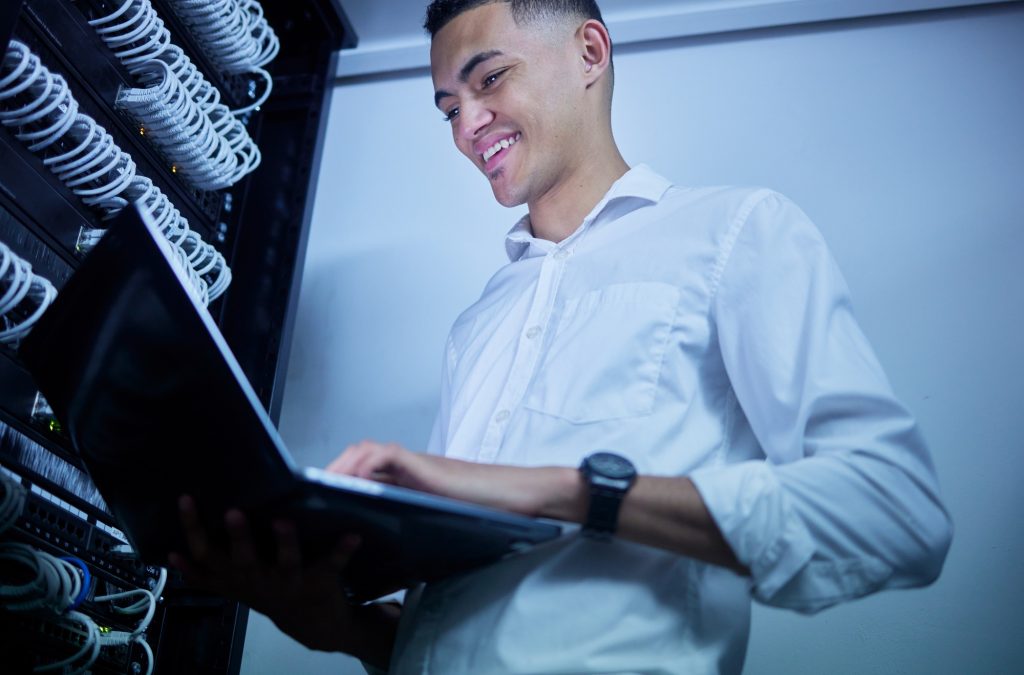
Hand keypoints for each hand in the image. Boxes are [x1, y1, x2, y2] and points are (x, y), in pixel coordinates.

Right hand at [168, 496, 397, 663]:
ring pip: (285, 564)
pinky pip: (331, 565)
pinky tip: (353, 535)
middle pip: (242, 560)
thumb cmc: (269, 593)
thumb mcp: (233, 587)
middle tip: (232, 512)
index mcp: (235, 578)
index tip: (186, 498)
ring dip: (284, 543)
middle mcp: (259, 581)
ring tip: (284, 521)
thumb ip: (204, 573)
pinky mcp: (320, 583)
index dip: (193, 529)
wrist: (313, 626)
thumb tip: (172, 553)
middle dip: (237, 537)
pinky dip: (342, 551)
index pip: (206, 555)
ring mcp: (290, 583)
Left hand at [328, 440, 584, 520]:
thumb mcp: (437, 521)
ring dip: (337, 467)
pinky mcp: (421, 463)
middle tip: (303, 496)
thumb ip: (412, 523)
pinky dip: (361, 464)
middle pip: (355, 458)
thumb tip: (384, 550)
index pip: (361, 473)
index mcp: (406, 481)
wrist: (516, 497)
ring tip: (315, 489)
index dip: (335, 481)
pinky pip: (382, 455)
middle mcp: (405, 467)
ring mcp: (412, 462)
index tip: (311, 501)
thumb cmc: (481, 512)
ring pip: (363, 452)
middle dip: (328, 473)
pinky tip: (345, 483)